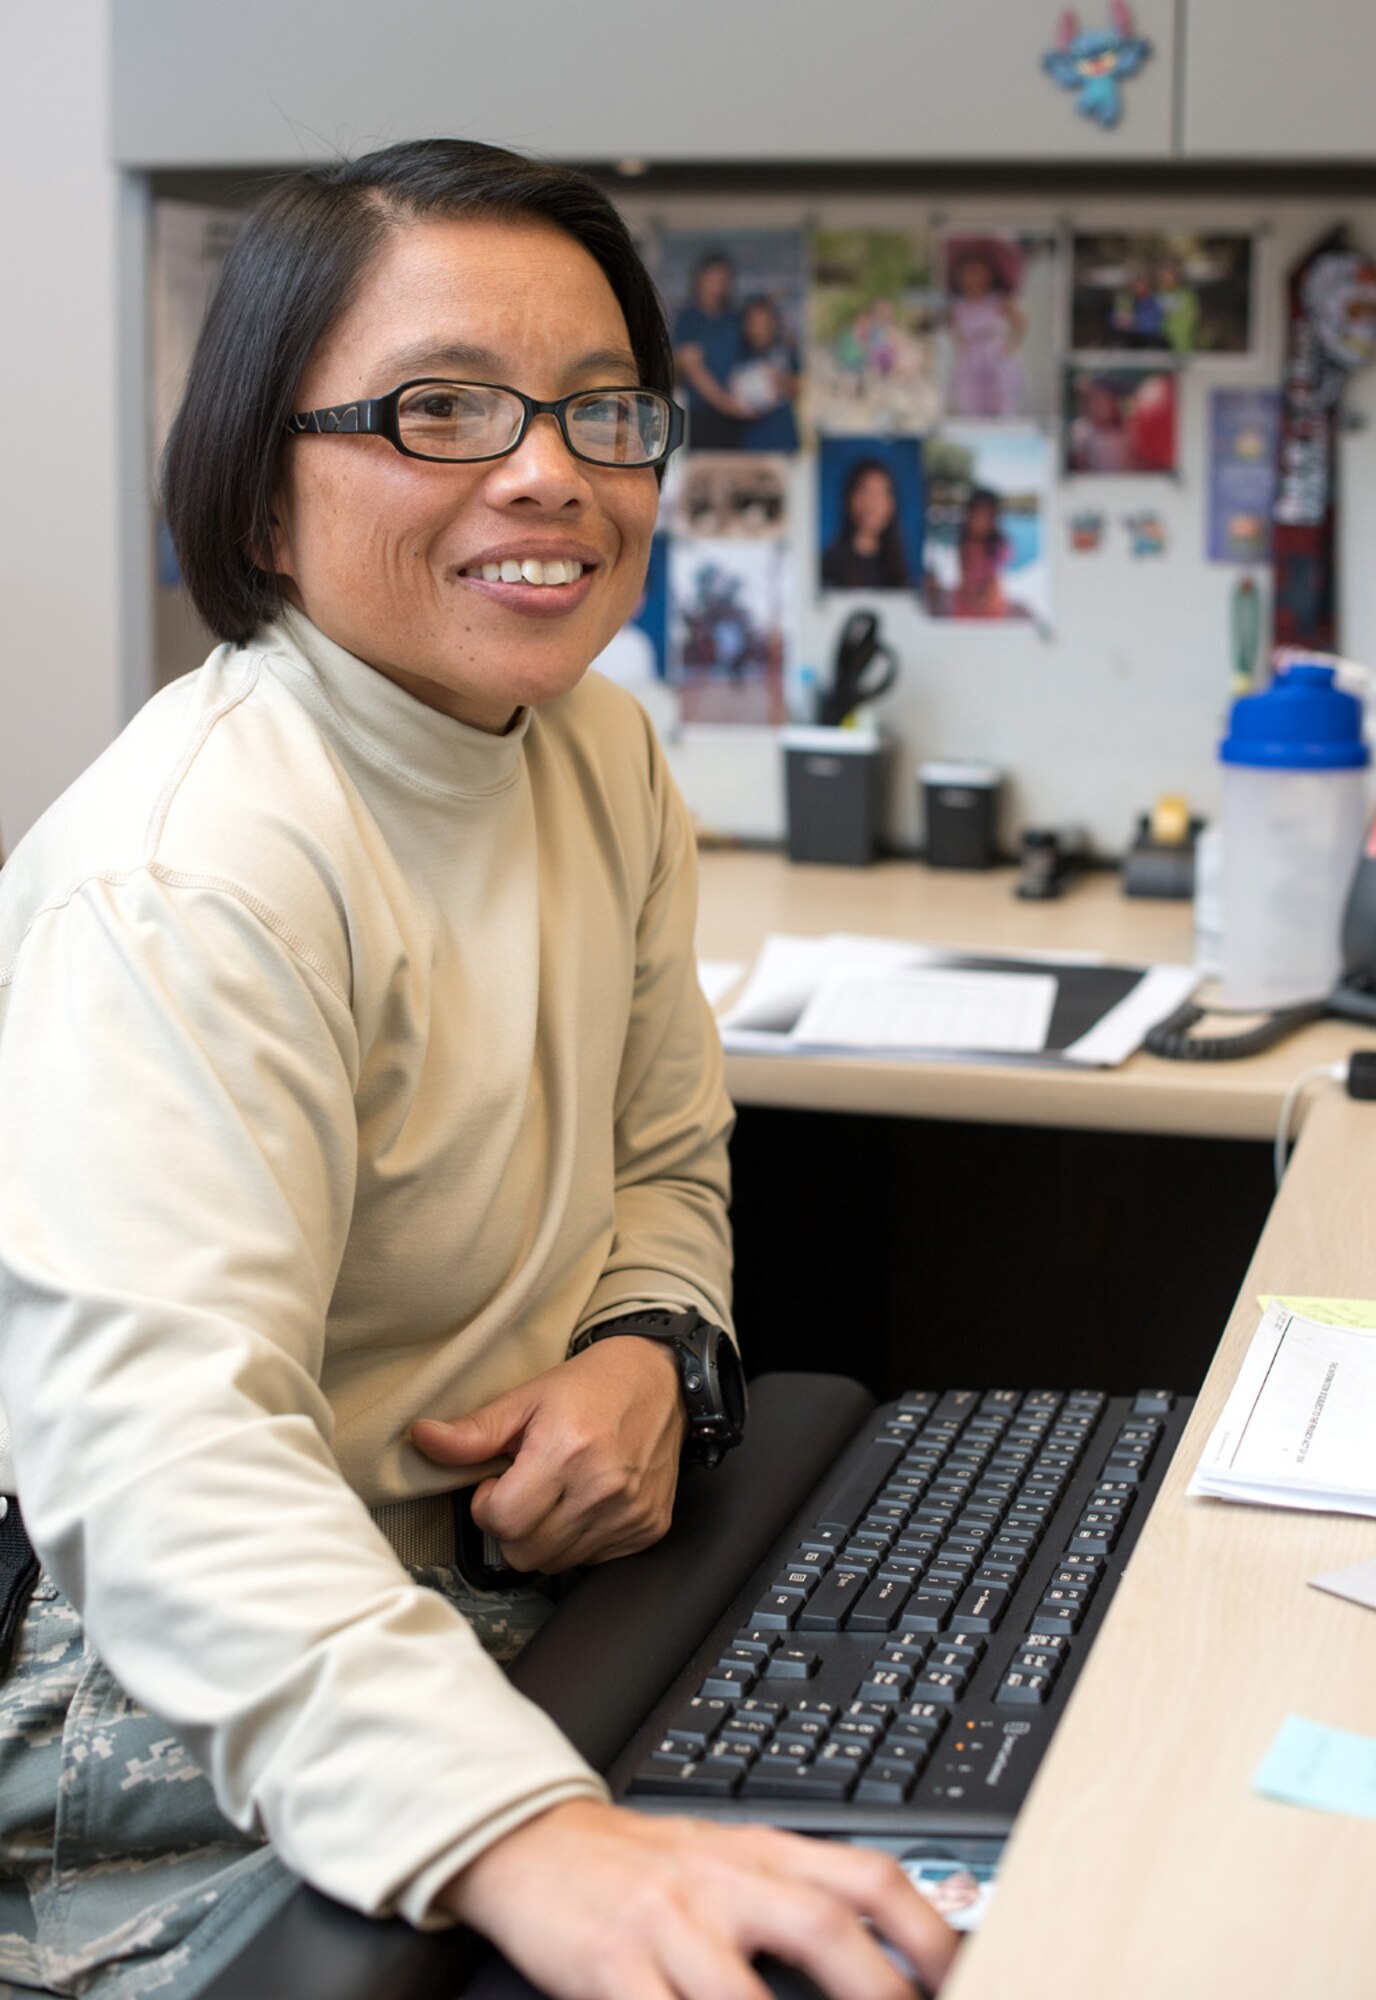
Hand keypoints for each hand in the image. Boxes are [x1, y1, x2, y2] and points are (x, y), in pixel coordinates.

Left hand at [409, 1338, 686, 1572]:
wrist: (661, 1380)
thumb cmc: (589, 1387)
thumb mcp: (527, 1398)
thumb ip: (474, 1431)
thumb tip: (420, 1438)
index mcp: (566, 1452)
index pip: (502, 1522)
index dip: (488, 1506)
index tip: (499, 1481)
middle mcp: (602, 1489)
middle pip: (526, 1553)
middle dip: (512, 1527)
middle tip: (525, 1490)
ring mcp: (629, 1514)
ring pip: (557, 1562)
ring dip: (544, 1537)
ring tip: (556, 1494)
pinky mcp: (648, 1529)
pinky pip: (594, 1561)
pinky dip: (581, 1540)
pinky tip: (586, 1503)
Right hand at [443, 1798, 958, 1999]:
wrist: (532, 1842)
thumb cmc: (640, 1866)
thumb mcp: (725, 1859)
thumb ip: (794, 1892)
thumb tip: (883, 1945)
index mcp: (763, 1851)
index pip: (867, 1875)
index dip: (928, 1930)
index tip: (964, 1975)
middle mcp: (724, 1880)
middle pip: (822, 1927)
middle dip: (878, 1991)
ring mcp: (668, 1923)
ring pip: (745, 1994)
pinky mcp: (612, 1966)